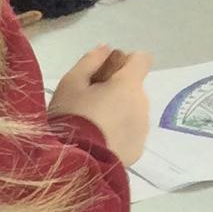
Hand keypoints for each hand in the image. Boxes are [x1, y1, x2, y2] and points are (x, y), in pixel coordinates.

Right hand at [48, 45, 152, 165]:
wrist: (72, 163)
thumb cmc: (70, 117)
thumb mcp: (70, 84)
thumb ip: (90, 61)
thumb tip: (106, 48)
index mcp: (128, 84)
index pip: (141, 60)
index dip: (125, 63)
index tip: (106, 73)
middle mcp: (142, 103)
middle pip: (134, 89)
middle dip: (118, 91)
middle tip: (91, 105)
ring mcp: (142, 128)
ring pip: (134, 112)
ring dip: (120, 113)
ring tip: (94, 128)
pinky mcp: (138, 149)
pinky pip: (131, 134)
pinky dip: (120, 134)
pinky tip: (100, 143)